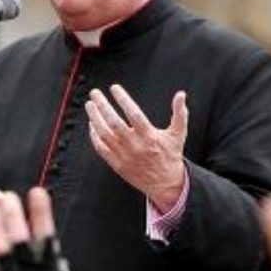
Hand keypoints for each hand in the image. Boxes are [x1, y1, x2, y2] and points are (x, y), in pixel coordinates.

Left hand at [86, 85, 187, 212]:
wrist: (164, 183)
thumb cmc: (170, 155)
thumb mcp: (178, 134)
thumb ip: (179, 113)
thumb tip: (181, 94)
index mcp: (149, 136)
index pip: (133, 113)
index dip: (123, 99)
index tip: (114, 88)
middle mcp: (135, 145)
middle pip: (114, 122)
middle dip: (102, 106)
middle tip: (95, 93)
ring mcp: (124, 155)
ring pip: (104, 134)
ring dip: (95, 118)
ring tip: (90, 105)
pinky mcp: (117, 164)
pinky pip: (101, 148)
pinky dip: (94, 136)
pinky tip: (92, 124)